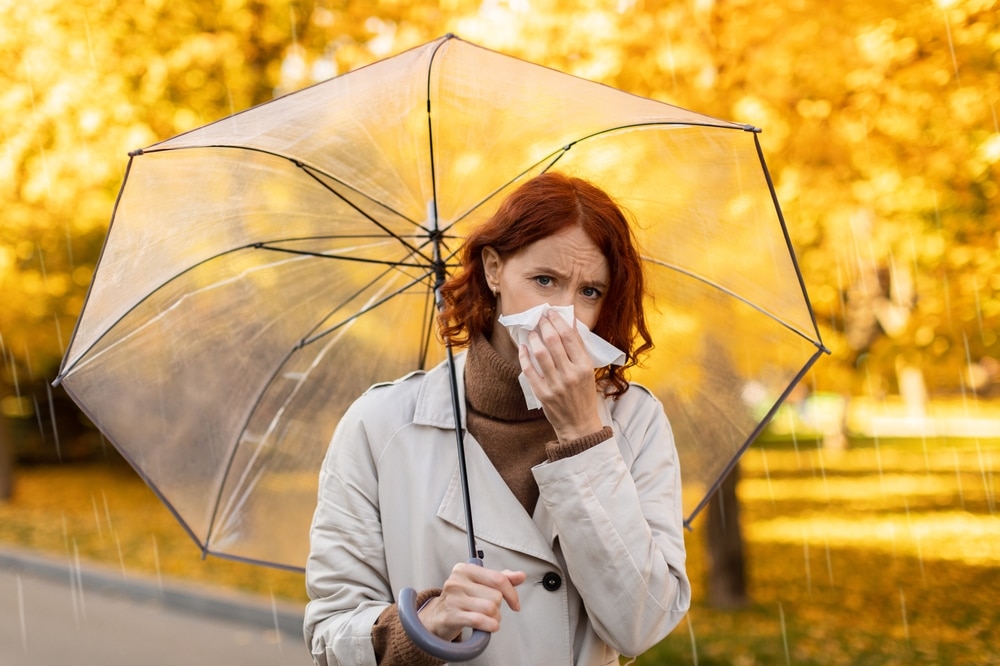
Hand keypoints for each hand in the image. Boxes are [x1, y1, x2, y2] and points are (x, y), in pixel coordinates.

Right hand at [418, 563, 526, 640]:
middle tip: (492, 612)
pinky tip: (490, 626)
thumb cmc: (462, 599)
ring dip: (495, 618)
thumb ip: (502, 579)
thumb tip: (520, 575)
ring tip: (488, 619)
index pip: (498, 578)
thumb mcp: (480, 584)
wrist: (438, 617)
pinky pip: (478, 620)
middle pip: (495, 596)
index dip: (512, 593)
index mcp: (465, 569)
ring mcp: (452, 598)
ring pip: (490, 608)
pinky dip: (489, 625)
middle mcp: (457, 581)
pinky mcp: (450, 615)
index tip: (515, 604)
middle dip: (499, 608)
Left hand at [518, 310, 603, 442]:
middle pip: (553, 341)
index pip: (569, 336)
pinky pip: (529, 370)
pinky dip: (524, 357)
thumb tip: (569, 325)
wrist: (579, 424)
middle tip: (539, 318)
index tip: (550, 313)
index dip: (558, 321)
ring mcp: (555, 384)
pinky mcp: (542, 393)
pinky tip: (523, 348)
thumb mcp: (588, 371)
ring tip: (531, 332)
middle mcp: (570, 374)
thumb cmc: (584, 395)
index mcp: (584, 366)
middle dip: (544, 325)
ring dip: (533, 338)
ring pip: (540, 353)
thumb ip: (578, 348)